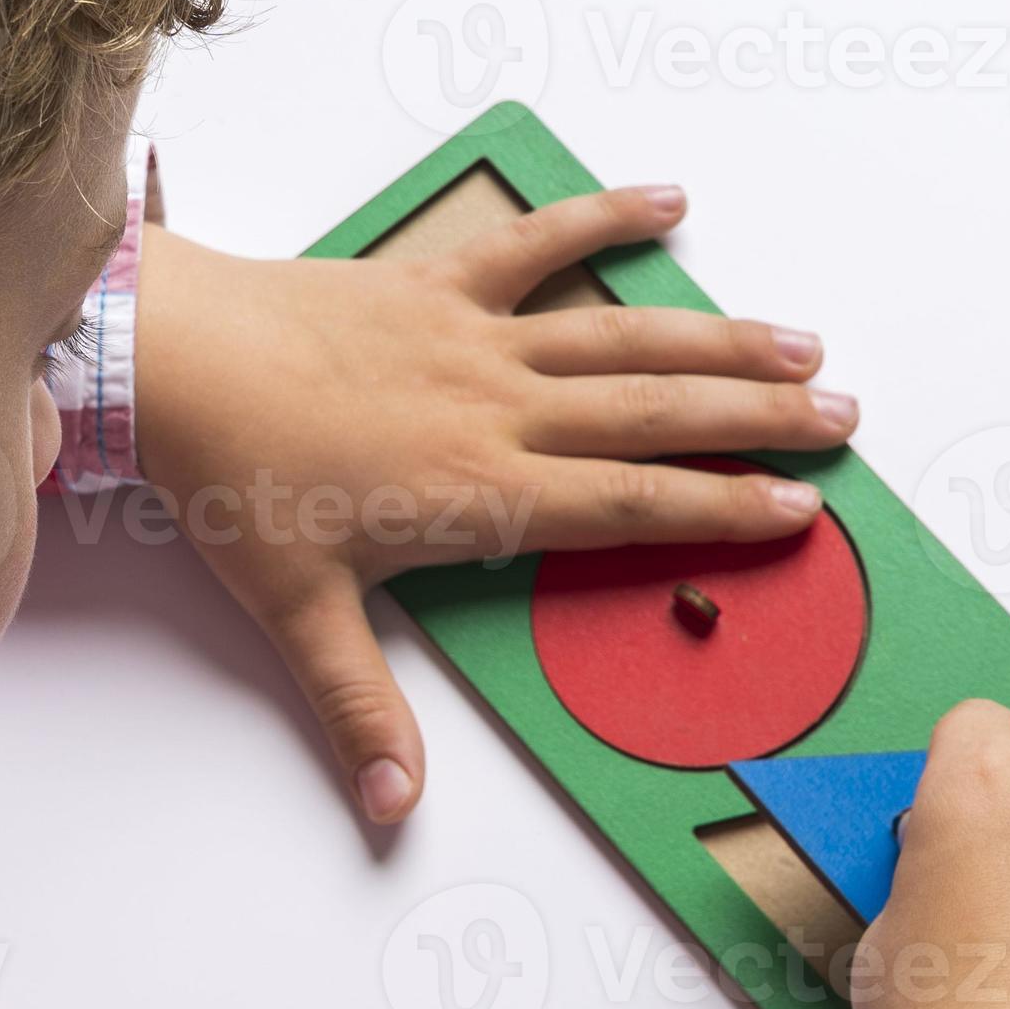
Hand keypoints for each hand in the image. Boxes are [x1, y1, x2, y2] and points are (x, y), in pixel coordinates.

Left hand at [132, 183, 855, 825]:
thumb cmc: (233, 480)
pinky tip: (670, 200)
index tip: (801, 511)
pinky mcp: (438, 280)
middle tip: (841, 421)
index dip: (725, 507)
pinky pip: (539, 241)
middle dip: (760, 420)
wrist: (169, 359)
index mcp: (484, 493)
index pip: (634, 504)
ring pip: (625, 334)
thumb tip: (394, 808)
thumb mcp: (297, 614)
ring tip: (800, 343)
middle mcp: (502, 409)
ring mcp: (476, 336)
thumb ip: (361, 709)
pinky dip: (605, 215)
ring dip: (718, 337)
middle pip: (658, 413)